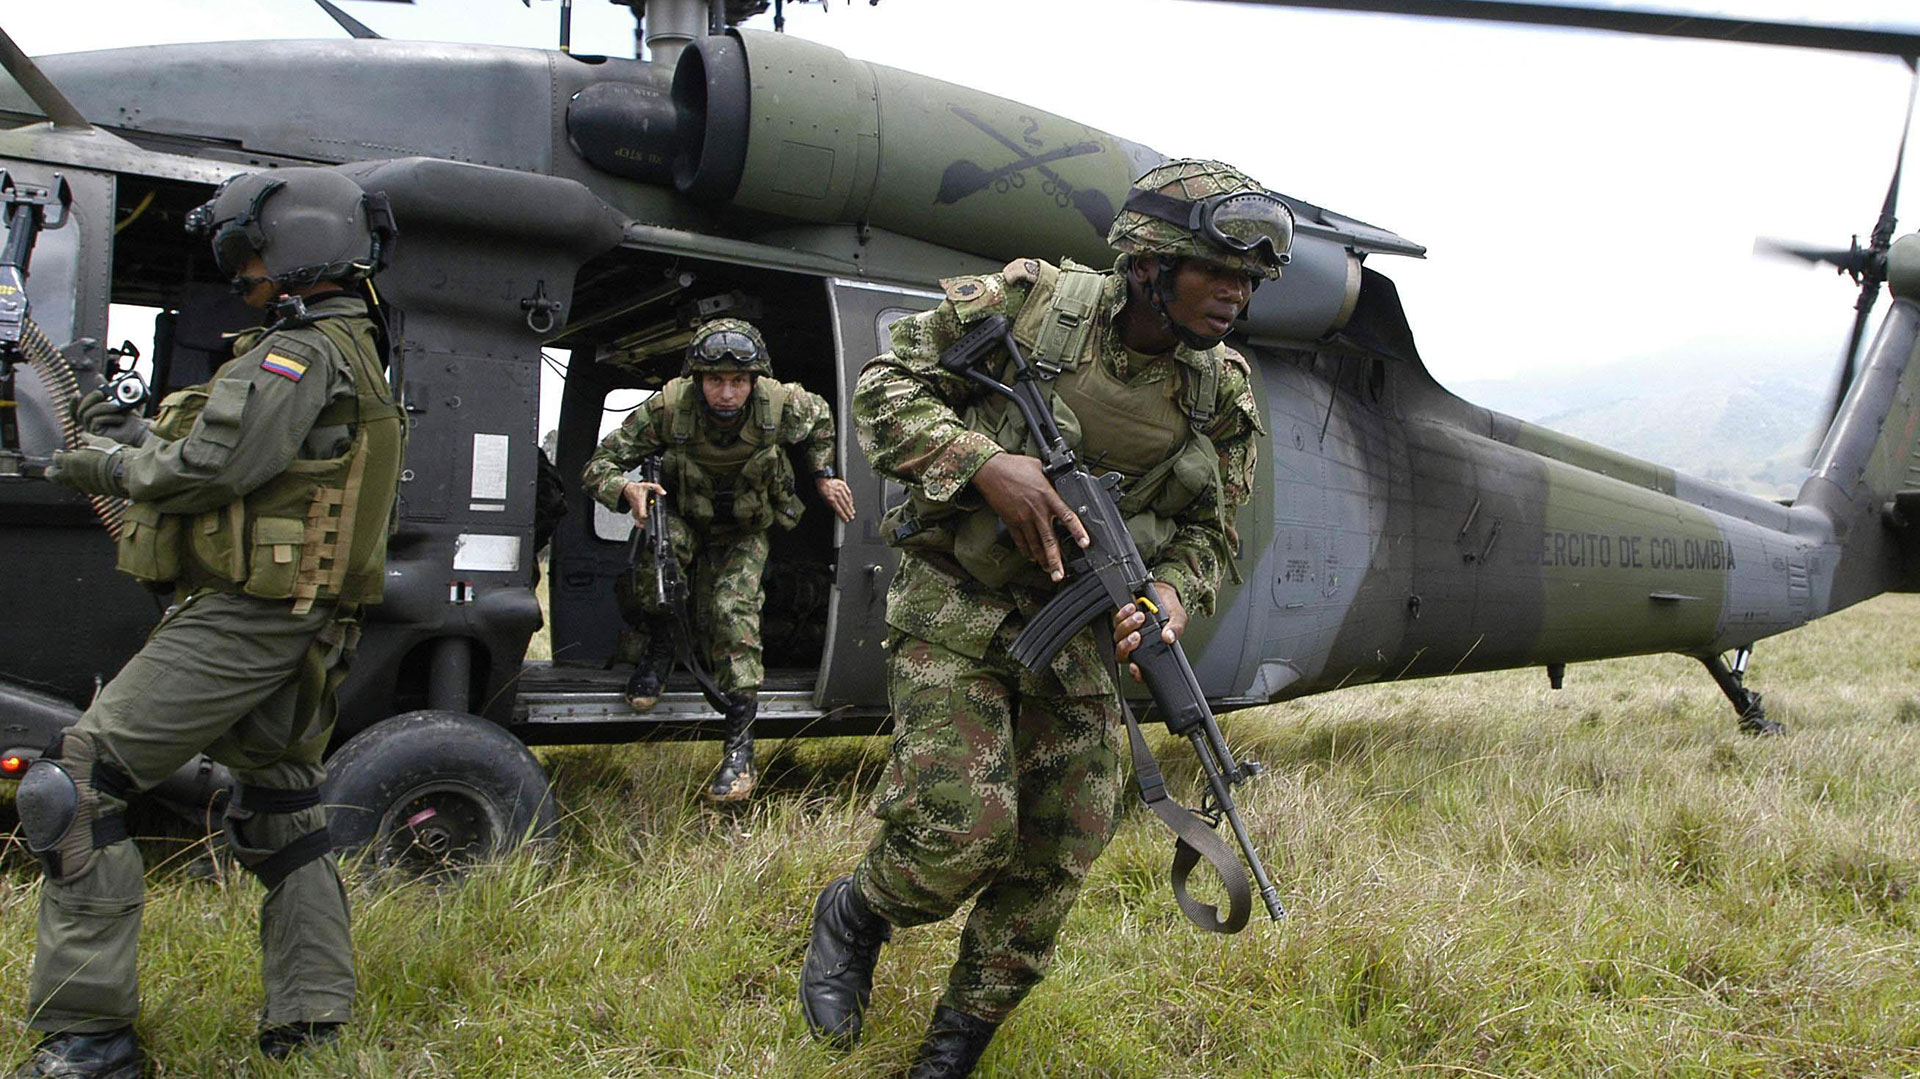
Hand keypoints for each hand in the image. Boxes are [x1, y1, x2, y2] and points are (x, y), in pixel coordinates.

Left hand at [45, 435, 127, 496]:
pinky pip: (79, 487)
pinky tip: (82, 478)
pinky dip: (78, 482)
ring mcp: (81, 483)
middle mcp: (72, 474)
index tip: (59, 453)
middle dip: (51, 472)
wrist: (124, 471)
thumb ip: (88, 439)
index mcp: (71, 460)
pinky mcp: (91, 490)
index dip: (57, 455)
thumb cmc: (112, 454)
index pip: (56, 459)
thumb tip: (83, 434)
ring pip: (65, 483)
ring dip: (64, 478)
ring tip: (66, 474)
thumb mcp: (99, 442)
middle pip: (53, 476)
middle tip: (51, 469)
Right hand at [71, 389, 147, 445]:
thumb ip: (107, 389)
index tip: (76, 394)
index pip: (75, 410)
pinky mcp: (98, 433)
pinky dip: (108, 417)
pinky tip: (120, 417)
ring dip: (102, 407)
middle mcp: (89, 421)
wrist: (139, 428)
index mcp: (92, 413)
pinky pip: (96, 421)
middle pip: (81, 409)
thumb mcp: (118, 399)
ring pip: (87, 414)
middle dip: (90, 398)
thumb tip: (97, 376)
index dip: (72, 403)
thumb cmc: (130, 415)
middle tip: (101, 393)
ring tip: (117, 406)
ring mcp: (92, 428)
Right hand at [623, 480, 666, 526]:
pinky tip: (644, 525)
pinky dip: (639, 522)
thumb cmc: (637, 488)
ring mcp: (635, 510)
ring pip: (637, 520)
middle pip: (640, 519)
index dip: (644, 516)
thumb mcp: (648, 485)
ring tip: (648, 525)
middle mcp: (636, 508)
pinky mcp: (634, 512)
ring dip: (642, 523)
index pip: (641, 511)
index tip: (648, 518)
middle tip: (651, 524)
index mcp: (640, 502)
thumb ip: (657, 488)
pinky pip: (636, 519)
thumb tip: (663, 492)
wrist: (627, 489)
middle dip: (645, 522)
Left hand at [816, 476, 855, 521]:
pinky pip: (849, 493)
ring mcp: (841, 490)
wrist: (823, 479)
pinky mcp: (843, 485)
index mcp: (831, 499)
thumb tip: (836, 510)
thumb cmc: (823, 489)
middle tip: (852, 517)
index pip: (839, 510)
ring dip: (851, 507)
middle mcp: (837, 495)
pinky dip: (851, 499)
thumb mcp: (824, 499)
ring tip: (853, 511)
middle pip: (845, 506)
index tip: (846, 519)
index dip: (843, 516)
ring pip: (848, 500)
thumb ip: (830, 505)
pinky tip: (851, 503)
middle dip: (849, 513)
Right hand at [969, 452, 1088, 581]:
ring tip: (1048, 570)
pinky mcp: (1011, 521)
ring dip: (1041, 559)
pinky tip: (1031, 557)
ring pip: (1034, 544)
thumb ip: (1051, 477)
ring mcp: (1023, 518)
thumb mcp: (1040, 467)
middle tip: (1059, 574)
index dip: (1077, 531)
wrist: (991, 471)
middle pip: (1049, 540)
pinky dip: (1026, 550)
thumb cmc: (1014, 466)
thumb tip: (1060, 478)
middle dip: (1055, 560)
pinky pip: (1020, 540)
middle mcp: (1036, 510)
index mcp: (1047, 496)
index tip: (1085, 543)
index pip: (1067, 516)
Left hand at [1112, 582, 1186, 682]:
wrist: (1162, 593)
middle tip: (1137, 635)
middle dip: (1127, 646)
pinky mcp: (1121, 621)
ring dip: (1127, 627)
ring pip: (1118, 638)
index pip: (1140, 671)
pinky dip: (1122, 615)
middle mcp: (1136, 646)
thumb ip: (1176, 629)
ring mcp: (1127, 634)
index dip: (1136, 674)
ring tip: (1140, 617)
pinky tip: (1132, 608)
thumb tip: (1169, 637)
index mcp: (1150, 652)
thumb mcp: (1178, 619)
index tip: (1136, 667)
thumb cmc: (1169, 610)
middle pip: (1123, 655)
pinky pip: (1116, 621)